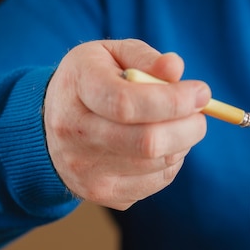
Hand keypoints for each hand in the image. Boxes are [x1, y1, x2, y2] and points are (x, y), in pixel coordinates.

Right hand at [44, 39, 210, 209]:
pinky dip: (170, 162)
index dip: (173, 101)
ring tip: (174, 125)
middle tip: (200, 115)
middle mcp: (76, 136)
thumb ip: (144, 57)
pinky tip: (160, 145)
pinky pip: (157, 181)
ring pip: (159, 164)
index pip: (127, 103)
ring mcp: (87, 172)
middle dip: (188, 128)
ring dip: (182, 144)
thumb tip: (176, 68)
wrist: (47, 129)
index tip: (202, 92)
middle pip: (147, 143)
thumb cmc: (91, 82)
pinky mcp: (104, 194)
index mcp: (77, 91)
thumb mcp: (110, 55)